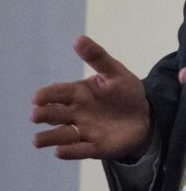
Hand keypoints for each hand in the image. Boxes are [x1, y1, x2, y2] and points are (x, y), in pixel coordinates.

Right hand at [32, 36, 151, 160]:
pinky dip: (71, 151)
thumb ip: (97, 57)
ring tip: (38, 140)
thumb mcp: (114, 72)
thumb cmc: (125, 92)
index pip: (57, 93)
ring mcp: (84, 131)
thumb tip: (78, 38)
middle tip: (36, 115)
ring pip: (62, 136)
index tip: (38, 98)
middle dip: (44, 115)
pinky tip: (60, 151)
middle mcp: (75, 113)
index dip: (46, 95)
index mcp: (78, 93)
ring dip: (49, 138)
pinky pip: (80, 150)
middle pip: (55, 114)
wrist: (145, 114)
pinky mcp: (95, 147)